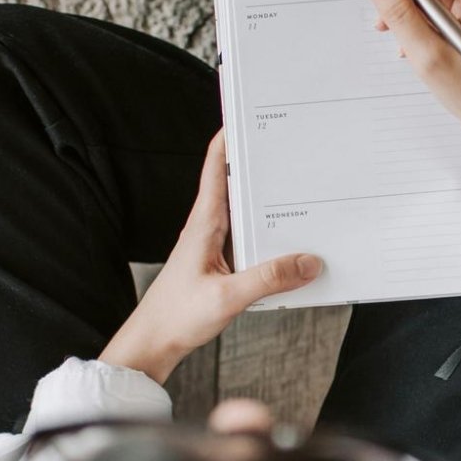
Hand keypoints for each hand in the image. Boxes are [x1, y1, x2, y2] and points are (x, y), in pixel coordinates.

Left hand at [100, 131, 321, 382]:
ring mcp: (212, 246)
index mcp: (203, 224)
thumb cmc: (176, 317)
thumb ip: (269, 278)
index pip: (216, 169)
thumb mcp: (227, 297)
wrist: (152, 344)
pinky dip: (268, 234)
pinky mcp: (218, 265)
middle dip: (259, 166)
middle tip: (287, 148)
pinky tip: (288, 244)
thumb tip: (309, 261)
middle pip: (235, 185)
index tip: (247, 115)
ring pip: (244, 213)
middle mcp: (207, 229)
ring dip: (266, 202)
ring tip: (298, 190)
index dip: (229, 139)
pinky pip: (248, 239)